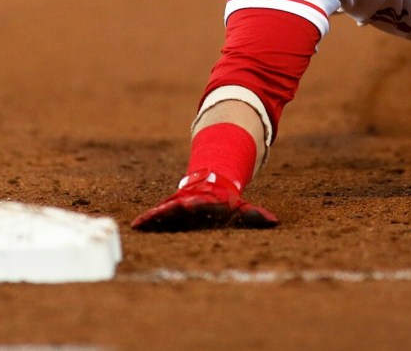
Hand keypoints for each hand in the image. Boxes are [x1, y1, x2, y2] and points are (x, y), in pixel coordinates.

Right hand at [131, 170, 278, 231]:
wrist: (210, 183)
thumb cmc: (227, 201)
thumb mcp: (241, 207)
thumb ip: (254, 215)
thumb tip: (273, 221)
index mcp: (205, 200)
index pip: (200, 202)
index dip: (196, 203)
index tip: (190, 204)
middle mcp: (189, 201)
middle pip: (177, 206)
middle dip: (169, 210)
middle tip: (158, 215)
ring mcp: (178, 205)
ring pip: (164, 210)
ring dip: (154, 217)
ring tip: (140, 224)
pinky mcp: (170, 210)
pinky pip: (157, 215)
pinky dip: (148, 219)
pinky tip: (136, 226)